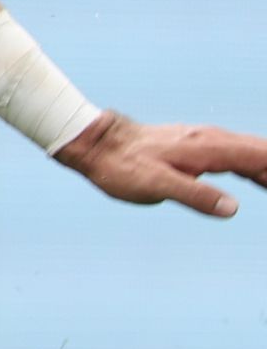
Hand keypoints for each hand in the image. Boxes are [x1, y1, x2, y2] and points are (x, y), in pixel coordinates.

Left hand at [55, 111, 263, 217]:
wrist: (98, 144)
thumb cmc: (123, 167)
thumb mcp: (155, 186)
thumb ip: (195, 195)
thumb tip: (233, 208)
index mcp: (210, 149)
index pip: (263, 158)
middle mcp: (214, 140)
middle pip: (264, 153)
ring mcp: (208, 141)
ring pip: (254, 153)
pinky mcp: (200, 148)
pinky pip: (239, 156)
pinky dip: (258, 167)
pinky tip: (264, 180)